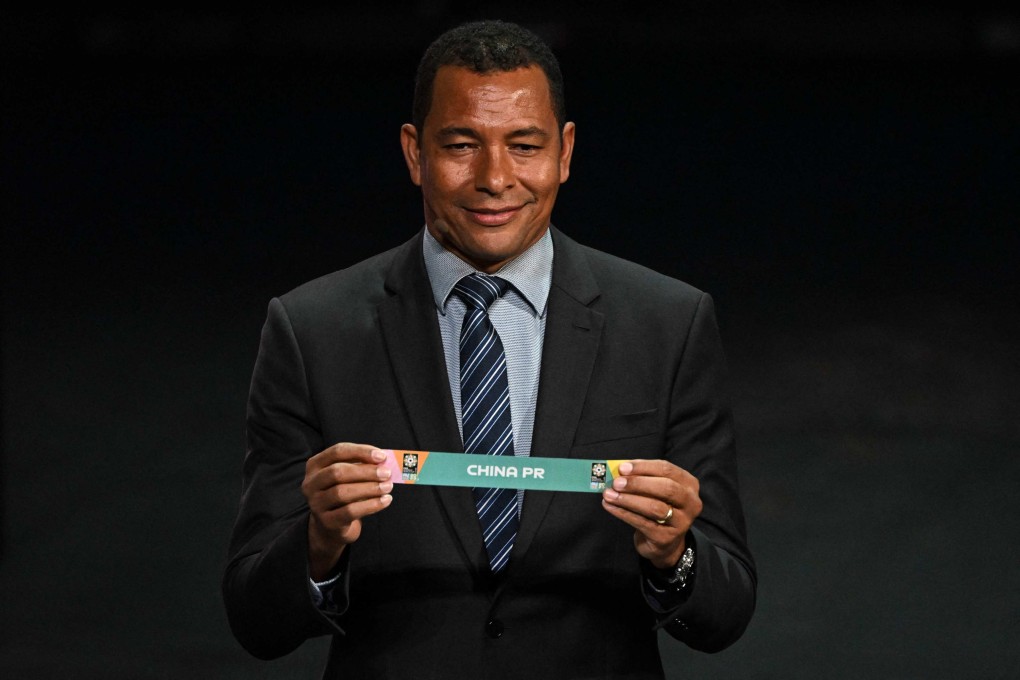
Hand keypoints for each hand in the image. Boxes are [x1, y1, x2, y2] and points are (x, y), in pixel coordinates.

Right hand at [301, 443, 392, 579]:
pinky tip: (386, 500)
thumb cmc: (344, 493)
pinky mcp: (326, 522)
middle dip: (366, 471)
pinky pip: (350, 512)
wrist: (333, 526)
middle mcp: (310, 484)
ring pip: (342, 493)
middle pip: (337, 472)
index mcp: (315, 465)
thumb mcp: (349, 476)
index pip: (337, 452)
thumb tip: (383, 460)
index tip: (382, 456)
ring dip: (369, 488)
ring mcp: (316, 504)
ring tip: (388, 486)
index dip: (360, 451)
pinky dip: (371, 505)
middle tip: (387, 473)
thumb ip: (362, 465)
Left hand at [601, 459, 701, 568]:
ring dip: (628, 500)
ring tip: (608, 495)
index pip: (667, 469)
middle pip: (666, 488)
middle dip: (638, 483)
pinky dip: (623, 513)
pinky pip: (643, 523)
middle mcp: (691, 502)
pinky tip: (610, 507)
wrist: (664, 542)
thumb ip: (641, 477)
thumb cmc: (657, 507)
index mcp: (689, 484)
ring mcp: (681, 522)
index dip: (643, 467)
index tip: (622, 468)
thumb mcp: (655, 490)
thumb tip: (618, 470)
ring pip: (654, 507)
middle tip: (616, 483)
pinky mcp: (667, 538)